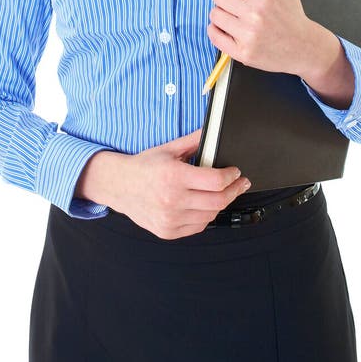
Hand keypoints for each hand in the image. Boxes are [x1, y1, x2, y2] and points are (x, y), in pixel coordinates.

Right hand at [77, 129, 251, 239]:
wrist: (119, 186)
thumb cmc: (144, 167)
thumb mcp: (169, 148)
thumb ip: (194, 141)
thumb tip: (213, 130)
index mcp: (174, 176)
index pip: (216, 181)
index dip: (232, 176)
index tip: (236, 172)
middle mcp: (172, 200)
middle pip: (218, 201)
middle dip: (235, 191)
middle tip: (240, 184)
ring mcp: (170, 219)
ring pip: (210, 215)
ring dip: (221, 203)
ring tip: (224, 193)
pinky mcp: (168, 231)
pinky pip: (198, 226)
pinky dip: (206, 215)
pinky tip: (206, 205)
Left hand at [206, 0, 354, 105]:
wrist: (303, 48)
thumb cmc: (292, 15)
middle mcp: (254, 14)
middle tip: (236, 0)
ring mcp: (247, 35)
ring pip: (214, 14)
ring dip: (222, 13)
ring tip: (236, 15)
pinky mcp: (242, 52)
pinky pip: (214, 35)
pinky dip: (217, 30)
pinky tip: (230, 28)